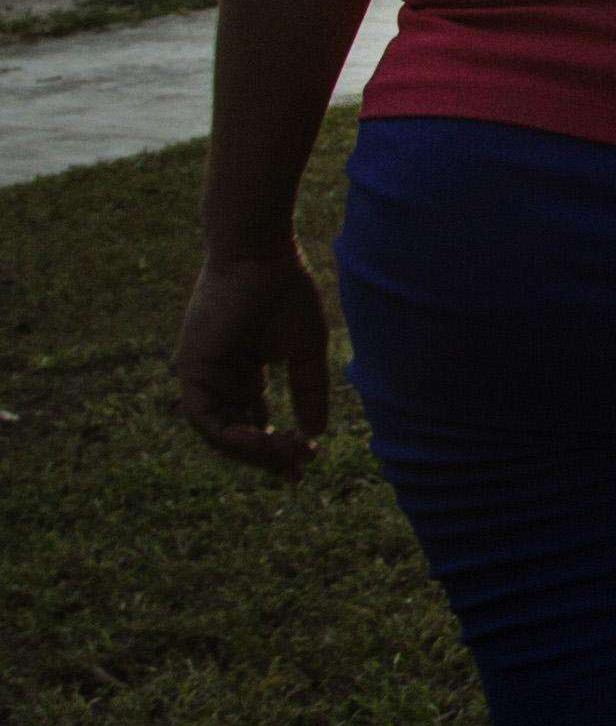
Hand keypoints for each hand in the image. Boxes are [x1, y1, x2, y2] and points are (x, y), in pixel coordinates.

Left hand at [171, 243, 332, 478]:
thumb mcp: (306, 352)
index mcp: (243, 374)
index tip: (306, 463)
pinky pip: (204, 418)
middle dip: (267, 457)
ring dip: (252, 451)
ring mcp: (202, 376)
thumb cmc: (287, 293)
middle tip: (298, 469)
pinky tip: (261, 439)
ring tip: (287, 454)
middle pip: (236, 435)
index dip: (278, 447)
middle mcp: (219, 380)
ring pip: (219, 433)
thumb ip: (308, 392)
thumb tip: (315, 433)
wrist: (262, 255)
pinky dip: (229, 435)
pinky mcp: (190, 369)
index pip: (255, 423)